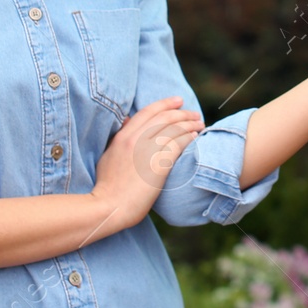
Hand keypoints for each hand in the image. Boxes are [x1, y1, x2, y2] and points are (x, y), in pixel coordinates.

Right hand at [91, 95, 203, 227]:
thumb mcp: (108, 155)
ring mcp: (147, 152)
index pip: (148, 111)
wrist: (110, 206)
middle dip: (183, 113)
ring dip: (190, 125)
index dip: (166, 103)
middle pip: (165, 118)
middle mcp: (136, 139)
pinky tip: (196, 139)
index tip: (178, 100)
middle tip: (195, 114)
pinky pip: (178, 145)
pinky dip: (189, 139)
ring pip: (174, 129)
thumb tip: (127, 120)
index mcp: (123, 136)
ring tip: (200, 125)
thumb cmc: (108, 185)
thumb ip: (119, 137)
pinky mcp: (158, 165)